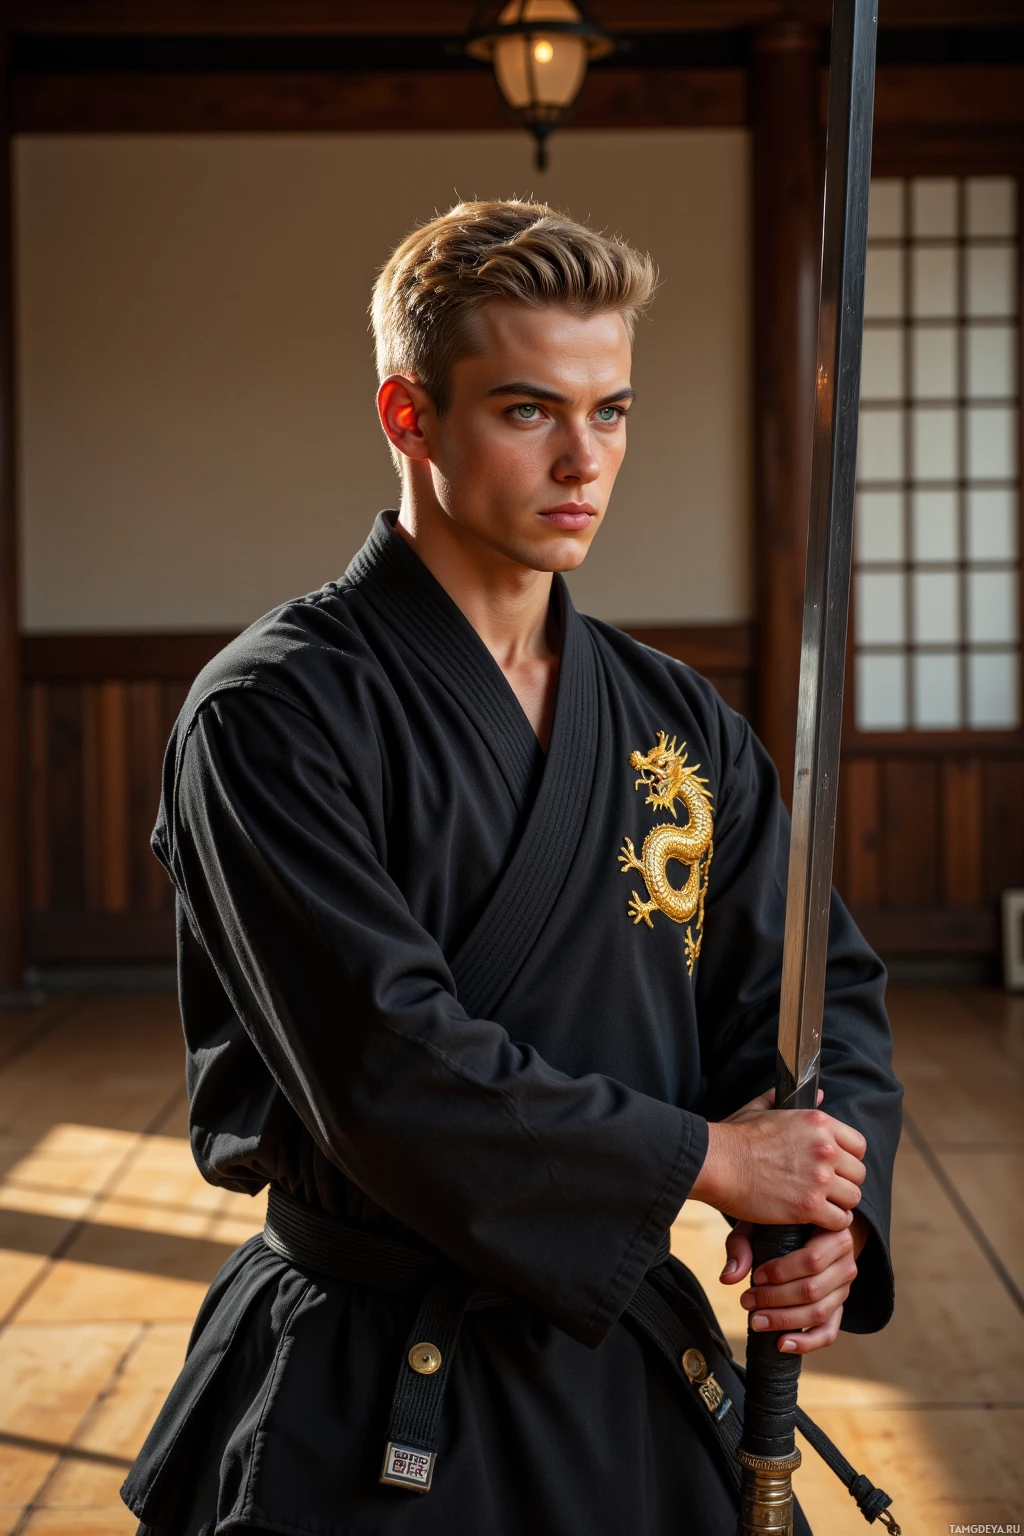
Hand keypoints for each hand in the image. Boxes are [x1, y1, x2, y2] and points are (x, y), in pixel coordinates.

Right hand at [690, 1087, 866, 1232]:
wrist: (717, 1162)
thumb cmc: (735, 1137)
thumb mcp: (763, 1108)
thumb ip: (791, 1100)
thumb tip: (818, 1093)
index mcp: (818, 1123)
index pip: (858, 1145)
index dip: (848, 1158)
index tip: (834, 1167)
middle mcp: (825, 1148)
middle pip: (858, 1174)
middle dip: (844, 1182)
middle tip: (825, 1189)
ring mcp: (819, 1178)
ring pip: (853, 1198)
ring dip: (838, 1204)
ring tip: (821, 1206)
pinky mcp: (809, 1206)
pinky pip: (839, 1220)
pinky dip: (829, 1223)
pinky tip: (815, 1220)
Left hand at [717, 1213, 869, 1353]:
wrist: (810, 1229)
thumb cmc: (782, 1224)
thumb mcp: (762, 1222)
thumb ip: (742, 1244)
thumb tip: (728, 1278)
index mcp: (834, 1233)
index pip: (812, 1260)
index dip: (782, 1272)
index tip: (756, 1276)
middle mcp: (846, 1262)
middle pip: (813, 1290)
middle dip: (775, 1299)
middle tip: (747, 1301)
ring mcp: (844, 1288)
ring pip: (819, 1313)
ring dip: (784, 1320)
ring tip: (756, 1321)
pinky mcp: (839, 1308)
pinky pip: (828, 1332)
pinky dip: (806, 1342)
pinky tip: (781, 1344)